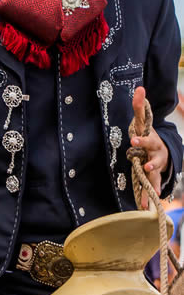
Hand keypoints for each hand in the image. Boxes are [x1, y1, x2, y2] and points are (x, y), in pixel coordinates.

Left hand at [131, 86, 168, 207]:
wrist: (160, 145)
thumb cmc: (146, 132)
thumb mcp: (143, 119)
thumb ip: (139, 105)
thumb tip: (139, 88)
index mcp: (151, 140)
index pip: (146, 139)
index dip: (140, 141)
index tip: (133, 141)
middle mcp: (156, 153)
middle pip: (154, 157)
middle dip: (150, 162)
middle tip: (145, 165)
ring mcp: (157, 165)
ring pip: (155, 174)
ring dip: (152, 182)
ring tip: (150, 193)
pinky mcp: (154, 175)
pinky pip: (151, 186)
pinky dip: (148, 195)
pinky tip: (145, 206)